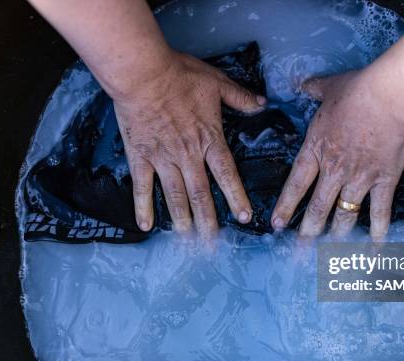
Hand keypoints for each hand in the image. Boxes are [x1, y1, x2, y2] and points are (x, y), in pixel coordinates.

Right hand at [113, 50, 265, 236]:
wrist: (143, 73)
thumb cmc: (180, 75)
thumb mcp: (217, 82)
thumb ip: (240, 97)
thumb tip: (262, 104)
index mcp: (209, 139)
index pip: (227, 174)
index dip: (237, 197)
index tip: (244, 218)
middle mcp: (188, 155)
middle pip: (201, 194)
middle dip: (209, 221)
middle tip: (213, 244)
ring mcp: (163, 159)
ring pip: (176, 196)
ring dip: (183, 220)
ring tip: (188, 240)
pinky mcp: (141, 157)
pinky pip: (143, 187)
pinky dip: (144, 207)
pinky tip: (146, 226)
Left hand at [271, 71, 403, 240]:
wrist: (390, 97)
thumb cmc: (358, 91)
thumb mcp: (328, 87)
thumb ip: (312, 89)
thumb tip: (301, 83)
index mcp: (316, 150)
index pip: (295, 185)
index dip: (285, 207)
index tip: (276, 225)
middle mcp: (334, 170)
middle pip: (317, 208)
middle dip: (306, 233)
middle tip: (298, 252)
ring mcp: (359, 179)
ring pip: (343, 215)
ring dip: (335, 236)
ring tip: (328, 253)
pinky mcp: (383, 181)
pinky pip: (379, 212)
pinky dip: (377, 232)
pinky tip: (374, 249)